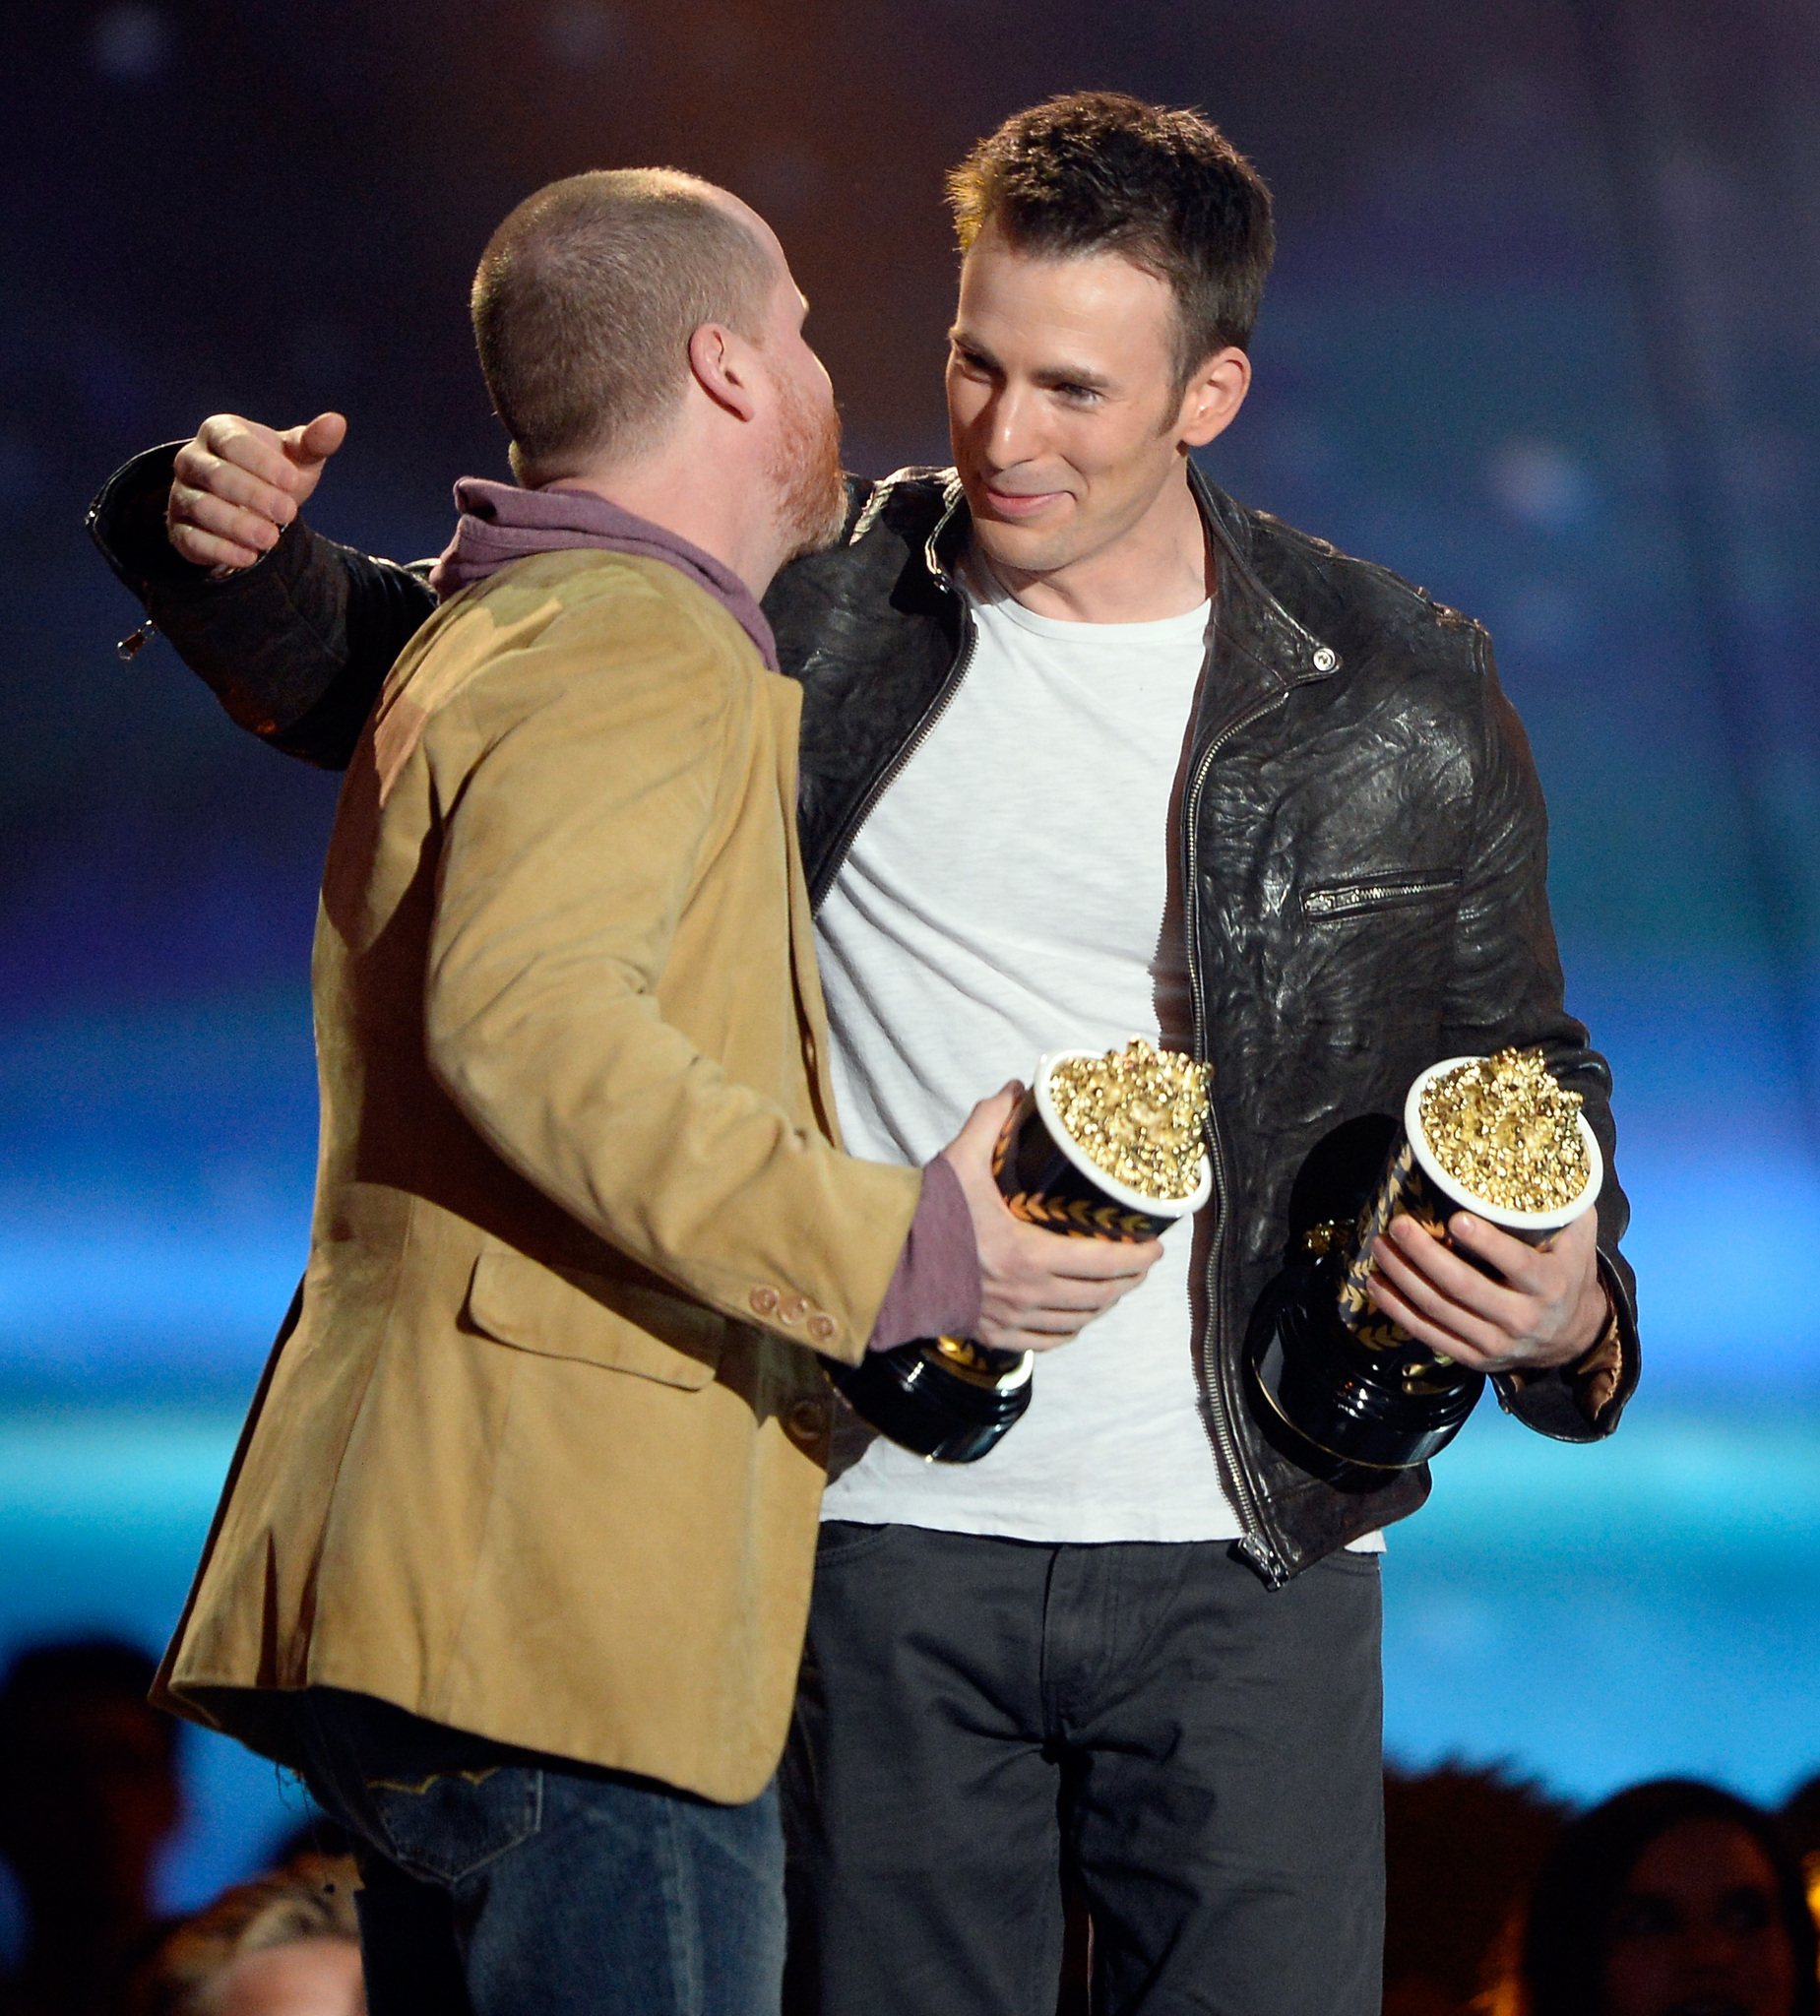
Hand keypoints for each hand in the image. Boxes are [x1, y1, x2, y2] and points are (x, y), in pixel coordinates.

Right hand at [167, 411, 347, 570]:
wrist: (250, 508)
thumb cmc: (274, 475)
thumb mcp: (297, 458)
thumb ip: (313, 442)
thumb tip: (336, 423)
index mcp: (219, 432)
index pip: (234, 442)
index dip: (262, 462)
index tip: (292, 481)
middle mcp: (193, 459)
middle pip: (217, 475)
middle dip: (253, 495)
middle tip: (288, 514)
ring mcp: (182, 494)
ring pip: (202, 507)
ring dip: (238, 525)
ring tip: (271, 539)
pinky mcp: (180, 528)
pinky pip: (192, 538)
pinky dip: (221, 550)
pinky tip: (249, 557)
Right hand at [940, 1085, 1163, 1354]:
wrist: (884, 1266)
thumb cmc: (925, 1215)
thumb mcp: (959, 1161)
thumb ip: (989, 1121)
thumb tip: (1015, 1086)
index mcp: (1029, 1254)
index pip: (1101, 1261)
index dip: (1137, 1258)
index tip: (1156, 1247)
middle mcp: (1028, 1294)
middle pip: (1098, 1296)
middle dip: (1128, 1281)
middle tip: (1141, 1263)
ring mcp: (1012, 1320)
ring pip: (1077, 1321)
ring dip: (1103, 1305)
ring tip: (1115, 1287)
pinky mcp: (994, 1335)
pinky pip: (1047, 1341)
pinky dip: (1070, 1329)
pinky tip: (1076, 1316)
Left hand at [1365, 1205, 1605, 1374]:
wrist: (1573, 1336)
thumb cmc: (1567, 1271)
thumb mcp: (1578, 1238)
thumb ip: (1565, 1202)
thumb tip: (1541, 1154)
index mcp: (1549, 1284)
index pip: (1516, 1264)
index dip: (1486, 1243)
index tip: (1455, 1219)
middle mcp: (1523, 1318)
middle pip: (1464, 1287)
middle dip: (1426, 1255)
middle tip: (1399, 1225)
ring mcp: (1496, 1342)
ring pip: (1439, 1310)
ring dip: (1403, 1278)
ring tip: (1381, 1247)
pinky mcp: (1474, 1358)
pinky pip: (1428, 1334)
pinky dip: (1397, 1310)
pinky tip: (1377, 1284)